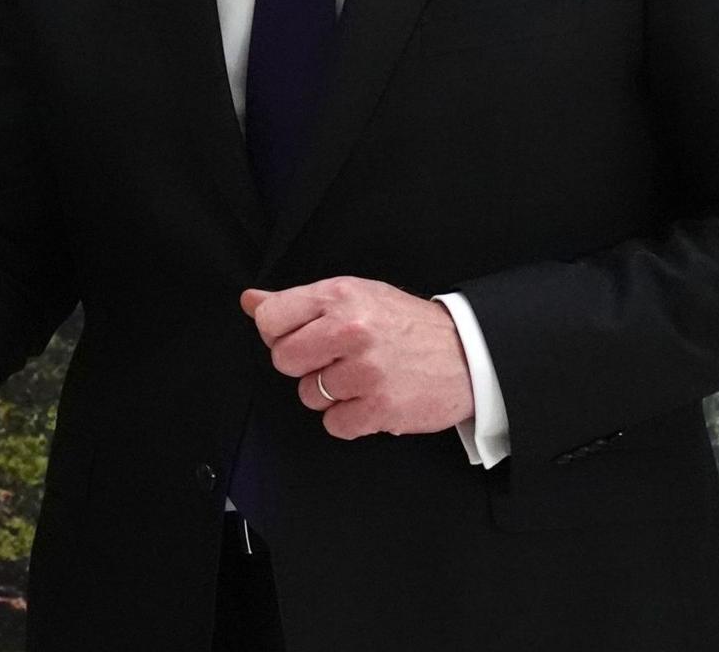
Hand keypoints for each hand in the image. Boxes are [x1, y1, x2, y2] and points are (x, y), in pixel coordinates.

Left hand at [240, 277, 474, 439]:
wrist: (468, 354)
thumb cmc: (407, 325)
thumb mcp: (356, 296)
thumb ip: (300, 301)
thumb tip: (250, 300)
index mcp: (340, 295)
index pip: (270, 318)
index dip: (279, 333)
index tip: (300, 336)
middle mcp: (350, 329)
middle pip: (283, 359)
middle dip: (303, 365)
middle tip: (333, 360)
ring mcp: (365, 370)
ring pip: (308, 394)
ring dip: (329, 394)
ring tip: (360, 378)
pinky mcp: (379, 407)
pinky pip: (333, 424)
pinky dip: (349, 419)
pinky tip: (370, 400)